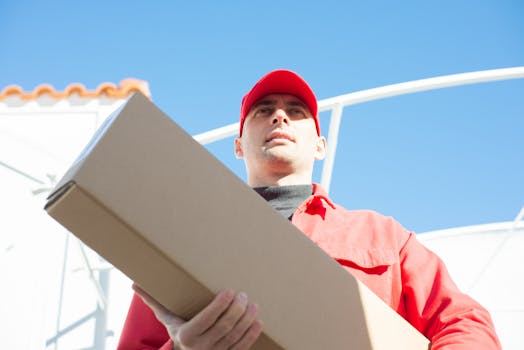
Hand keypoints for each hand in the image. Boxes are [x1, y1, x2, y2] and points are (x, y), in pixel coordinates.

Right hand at [132, 284, 262, 349]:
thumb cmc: (177, 331)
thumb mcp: (166, 318)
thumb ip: (154, 301)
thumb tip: (134, 284)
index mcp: (187, 335)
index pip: (207, 319)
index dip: (220, 305)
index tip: (230, 291)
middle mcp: (202, 347)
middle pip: (224, 326)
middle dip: (237, 309)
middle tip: (243, 295)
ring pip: (235, 336)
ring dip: (247, 320)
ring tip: (253, 304)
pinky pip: (242, 347)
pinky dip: (251, 334)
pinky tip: (257, 321)